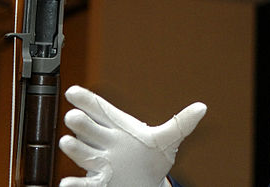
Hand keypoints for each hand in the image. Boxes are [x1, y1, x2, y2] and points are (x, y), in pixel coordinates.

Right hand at [59, 85, 206, 186]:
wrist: (144, 183)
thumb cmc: (150, 157)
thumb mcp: (166, 140)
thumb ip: (181, 123)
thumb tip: (203, 107)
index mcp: (118, 127)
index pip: (101, 110)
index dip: (86, 100)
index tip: (73, 91)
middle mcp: (105, 143)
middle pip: (90, 129)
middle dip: (82, 123)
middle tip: (73, 116)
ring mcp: (99, 162)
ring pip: (84, 153)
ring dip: (75, 148)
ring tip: (67, 142)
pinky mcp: (98, 182)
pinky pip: (84, 184)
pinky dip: (75, 184)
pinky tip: (66, 184)